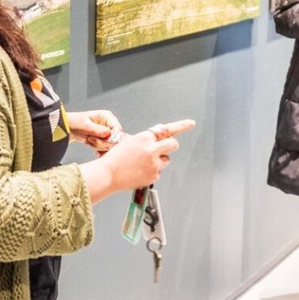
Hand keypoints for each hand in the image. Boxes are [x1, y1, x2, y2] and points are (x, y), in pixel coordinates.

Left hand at [68, 109, 121, 152]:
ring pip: (109, 144)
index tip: (106, 141)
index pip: (117, 128)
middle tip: (91, 139)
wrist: (67, 128)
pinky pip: (105, 148)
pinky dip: (98, 149)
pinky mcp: (102, 140)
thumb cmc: (74, 122)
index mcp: (106, 116)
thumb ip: (97, 130)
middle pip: (114, 138)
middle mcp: (108, 124)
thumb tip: (108, 134)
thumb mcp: (85, 125)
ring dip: (98, 145)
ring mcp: (105, 133)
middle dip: (102, 142)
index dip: (113, 136)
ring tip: (88, 139)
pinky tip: (92, 146)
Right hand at [81, 119, 195, 201]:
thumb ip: (146, 140)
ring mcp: (154, 164)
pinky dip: (152, 172)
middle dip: (170, 145)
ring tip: (142, 164)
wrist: (107, 175)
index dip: (181, 125)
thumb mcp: (129, 141)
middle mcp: (151, 149)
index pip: (167, 129)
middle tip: (162, 149)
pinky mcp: (154, 176)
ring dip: (159, 160)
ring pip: (166, 159)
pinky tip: (140, 172)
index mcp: (144, 137)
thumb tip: (159, 139)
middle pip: (173, 144)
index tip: (191, 123)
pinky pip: (159, 172)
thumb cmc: (115, 158)